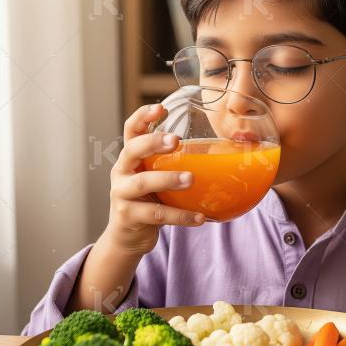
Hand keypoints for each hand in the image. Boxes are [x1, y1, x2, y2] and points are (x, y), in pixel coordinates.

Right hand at [105, 104, 204, 254]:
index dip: (142, 117)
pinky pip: (157, 215)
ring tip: (191, 179)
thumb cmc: (150, 200)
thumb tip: (224, 151)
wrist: (128, 237)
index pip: (131, 130)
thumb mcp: (157, 178)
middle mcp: (122, 171)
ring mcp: (122, 194)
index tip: (161, 108)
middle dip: (153, 142)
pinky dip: (180, 216)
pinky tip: (201, 217)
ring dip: (168, 179)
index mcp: (130, 158)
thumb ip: (174, 165)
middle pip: (132, 149)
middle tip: (176, 140)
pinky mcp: (129, 216)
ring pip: (142, 182)